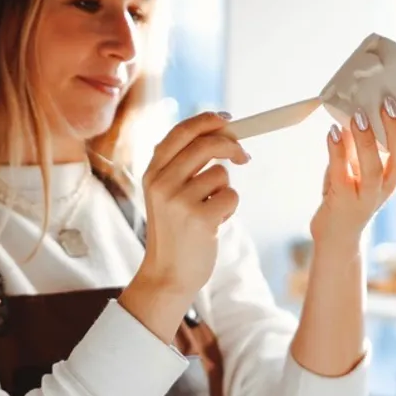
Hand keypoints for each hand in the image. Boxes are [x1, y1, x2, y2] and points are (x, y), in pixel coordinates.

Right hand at [119, 111, 249, 339]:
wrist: (168, 274)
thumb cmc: (175, 232)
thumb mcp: (166, 195)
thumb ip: (182, 166)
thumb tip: (219, 133)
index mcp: (152, 173)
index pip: (181, 132)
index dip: (207, 121)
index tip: (227, 120)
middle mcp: (161, 183)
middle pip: (206, 145)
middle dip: (231, 146)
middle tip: (243, 156)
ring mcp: (179, 201)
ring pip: (222, 174)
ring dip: (225, 191)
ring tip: (211, 211)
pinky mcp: (200, 218)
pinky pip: (231, 196)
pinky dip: (229, 209)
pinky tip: (214, 225)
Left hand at [310, 97, 395, 248]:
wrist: (336, 236)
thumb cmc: (347, 195)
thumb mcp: (357, 167)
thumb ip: (359, 144)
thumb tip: (356, 110)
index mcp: (394, 175)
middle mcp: (386, 186)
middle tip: (389, 102)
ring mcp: (365, 196)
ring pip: (374, 170)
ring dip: (368, 141)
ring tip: (359, 116)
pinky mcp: (343, 201)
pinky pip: (341, 174)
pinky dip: (337, 152)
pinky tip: (332, 133)